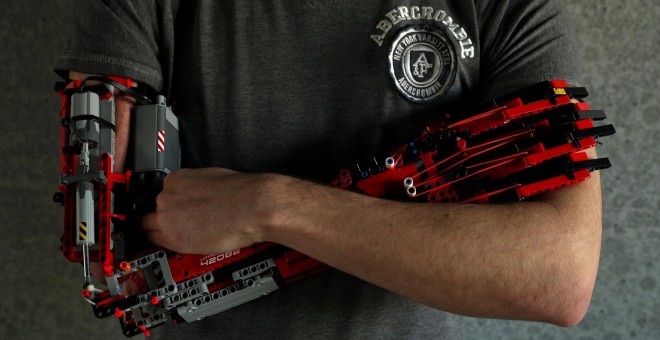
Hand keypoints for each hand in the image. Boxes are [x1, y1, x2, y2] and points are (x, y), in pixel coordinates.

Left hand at [141, 168, 275, 253]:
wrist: (251, 207)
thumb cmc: (241, 193)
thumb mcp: (211, 177)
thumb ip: (194, 187)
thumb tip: (195, 197)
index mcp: (176, 179)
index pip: (161, 193)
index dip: (168, 204)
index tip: (175, 210)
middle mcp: (166, 196)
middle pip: (154, 210)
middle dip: (163, 217)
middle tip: (176, 224)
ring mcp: (166, 217)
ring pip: (148, 227)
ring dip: (159, 231)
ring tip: (175, 236)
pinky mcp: (172, 238)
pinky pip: (156, 243)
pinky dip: (164, 243)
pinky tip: (175, 243)